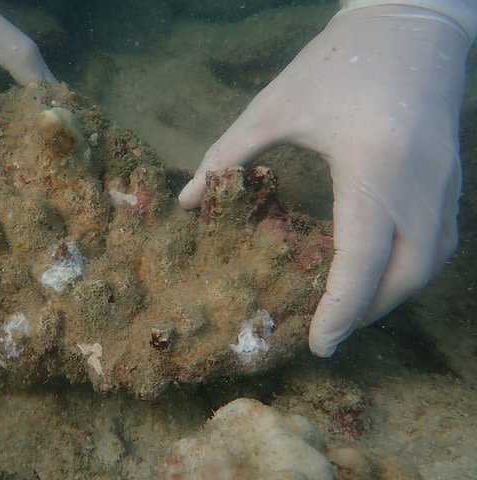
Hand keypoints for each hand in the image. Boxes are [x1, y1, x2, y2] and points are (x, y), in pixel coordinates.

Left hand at [179, 5, 470, 355]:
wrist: (410, 21)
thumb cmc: (336, 62)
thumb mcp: (274, 106)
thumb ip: (227, 156)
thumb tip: (186, 201)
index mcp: (372, 166)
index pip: (360, 260)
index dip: (340, 311)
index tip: (318, 345)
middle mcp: (419, 185)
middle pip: (404, 277)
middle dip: (367, 312)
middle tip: (327, 329)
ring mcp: (445, 182)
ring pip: (429, 265)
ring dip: (391, 295)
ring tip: (349, 307)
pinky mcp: (454, 177)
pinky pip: (441, 242)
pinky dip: (411, 269)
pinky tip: (380, 270)